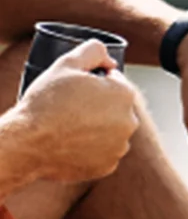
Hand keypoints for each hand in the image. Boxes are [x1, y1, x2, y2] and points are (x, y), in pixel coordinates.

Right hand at [14, 42, 141, 183]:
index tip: (75, 90)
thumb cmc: (45, 102)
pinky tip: (70, 144)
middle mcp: (129, 122)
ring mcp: (119, 147)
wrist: (27, 143)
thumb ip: (93, 51)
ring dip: (95, 128)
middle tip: (69, 109)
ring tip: (68, 127)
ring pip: (110, 131)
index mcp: (125, 95)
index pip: (115, 82)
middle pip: (114, 108)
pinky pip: (102, 153)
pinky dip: (89, 149)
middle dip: (97, 106)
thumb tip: (110, 59)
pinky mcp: (107, 167)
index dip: (94, 82)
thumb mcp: (67, 64)